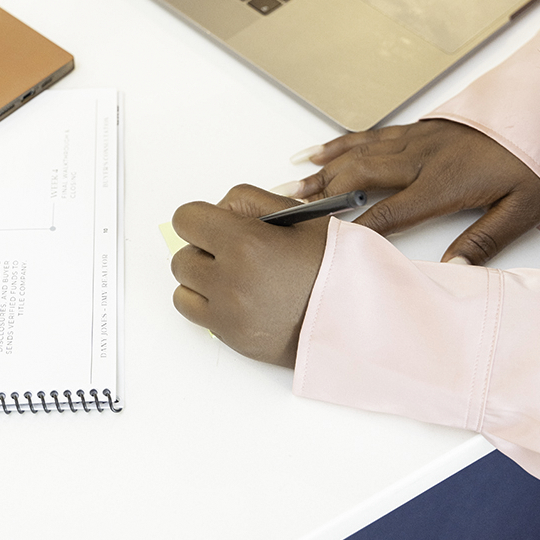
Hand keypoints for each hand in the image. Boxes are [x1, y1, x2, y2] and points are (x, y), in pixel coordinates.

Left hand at [171, 184, 328, 367]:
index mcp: (246, 241)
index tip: (217, 225)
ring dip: (202, 279)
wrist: (357, 317)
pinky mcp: (230, 336)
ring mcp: (227, 312)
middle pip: (182, 255)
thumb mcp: (301, 216)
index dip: (201, 219)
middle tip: (234, 252)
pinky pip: (193, 313)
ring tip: (235, 277)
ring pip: (182, 286)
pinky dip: (206, 303)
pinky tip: (235, 298)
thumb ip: (251, 203)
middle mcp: (230, 278)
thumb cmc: (335, 265)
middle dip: (203, 250)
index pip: (186, 219)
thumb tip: (220, 209)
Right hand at [282, 120, 539, 264]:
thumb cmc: (531, 163)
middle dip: (321, 195)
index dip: (356, 230)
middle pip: (359, 177)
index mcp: (443, 183)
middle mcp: (421, 158)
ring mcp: (415, 139)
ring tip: (290, 186)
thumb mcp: (520, 209)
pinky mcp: (416, 128)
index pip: (389, 213)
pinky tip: (317, 152)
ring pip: (357, 154)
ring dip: (321, 171)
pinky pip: (368, 135)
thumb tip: (453, 271)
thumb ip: (483, 241)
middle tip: (288, 210)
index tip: (328, 243)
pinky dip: (338, 144)